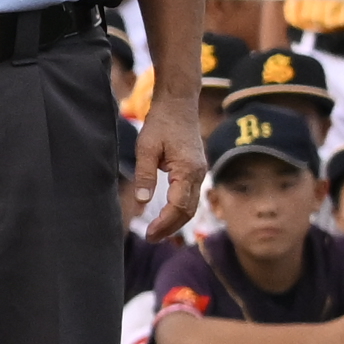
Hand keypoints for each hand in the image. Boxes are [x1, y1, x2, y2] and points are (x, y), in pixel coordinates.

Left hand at [134, 99, 205, 243]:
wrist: (179, 104)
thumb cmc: (161, 123)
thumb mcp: (146, 148)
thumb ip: (145, 176)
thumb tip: (143, 202)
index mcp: (187, 170)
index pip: (179, 206)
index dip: (165, 223)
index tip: (150, 234)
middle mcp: (198, 174)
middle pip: (188, 211)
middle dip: (170, 227)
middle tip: (151, 239)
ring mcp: (200, 172)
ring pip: (191, 205)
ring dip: (176, 221)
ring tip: (157, 232)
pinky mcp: (196, 169)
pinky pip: (191, 196)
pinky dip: (181, 210)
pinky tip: (167, 215)